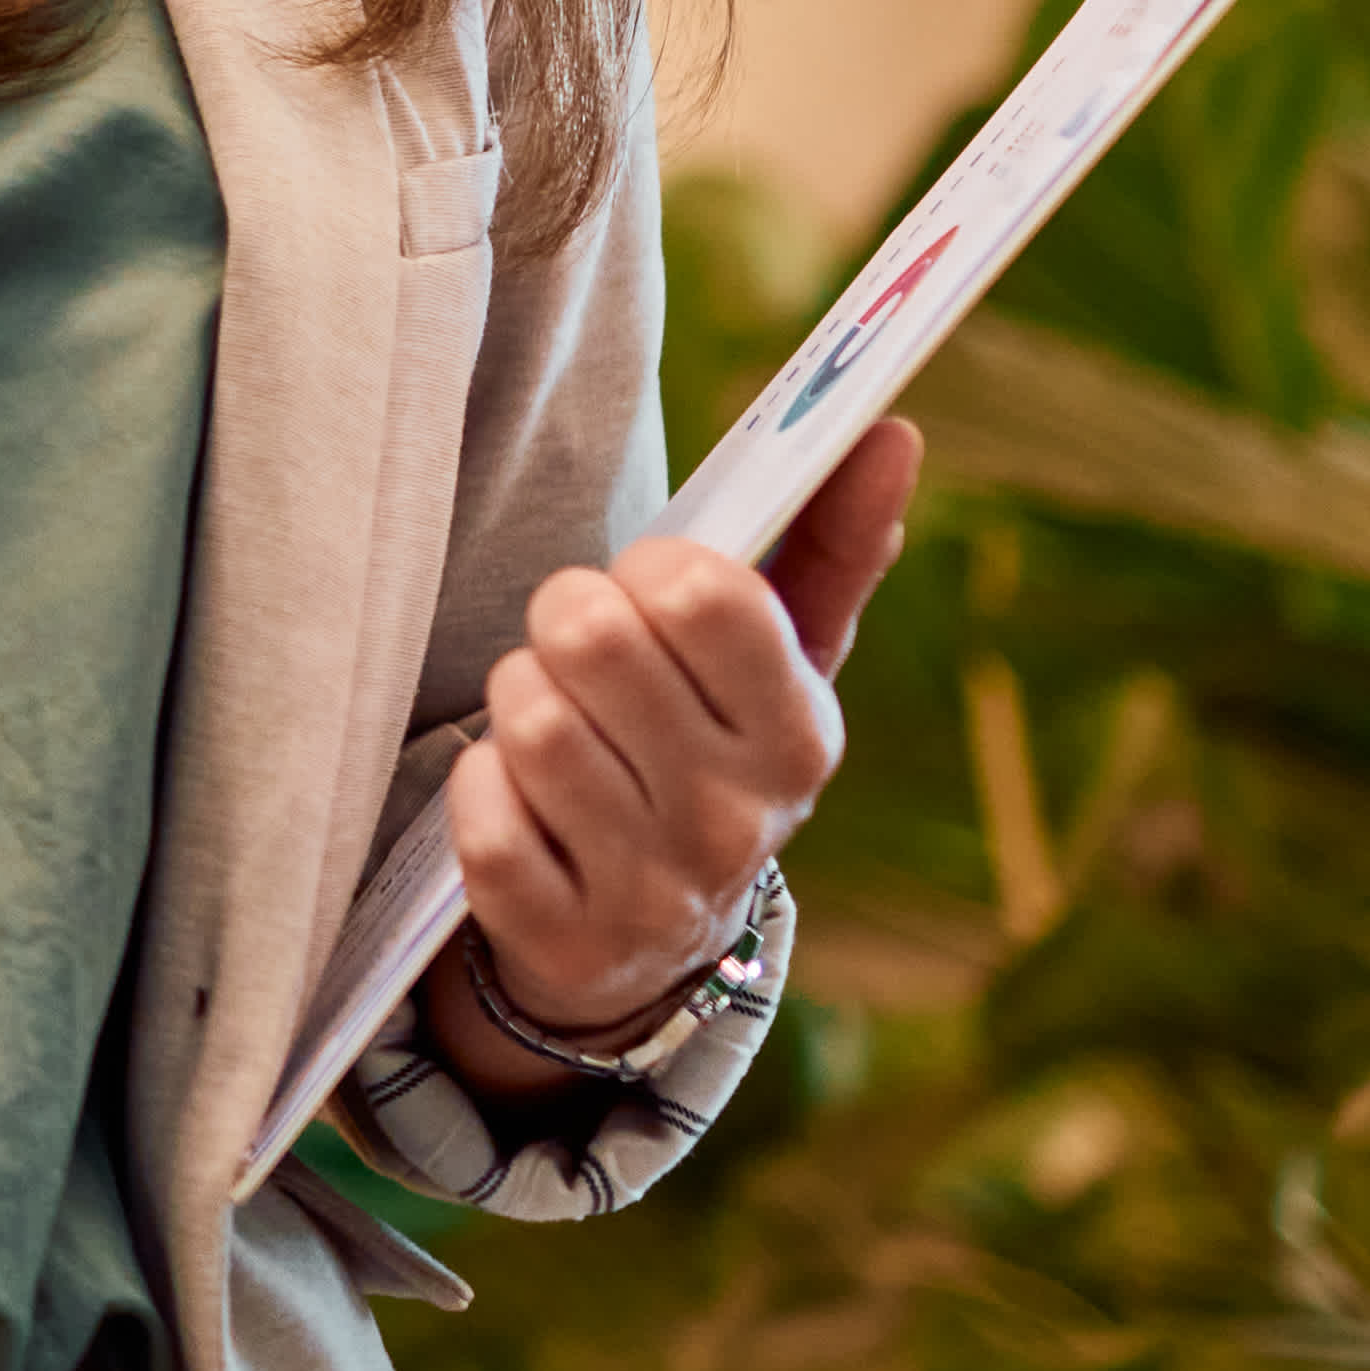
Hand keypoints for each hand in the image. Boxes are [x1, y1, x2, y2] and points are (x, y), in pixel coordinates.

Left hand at [428, 418, 917, 1078]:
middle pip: (590, 640)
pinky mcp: (561, 939)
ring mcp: (651, 892)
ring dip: (517, 698)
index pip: (702, 591)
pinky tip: (521, 801)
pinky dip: (478, 787)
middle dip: (564, 622)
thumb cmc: (708, 748)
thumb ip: (832, 541)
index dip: (647, 568)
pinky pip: (482, 813)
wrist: (647, 940)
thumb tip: (891, 430)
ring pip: (529, 719)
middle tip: (583, 654)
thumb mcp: (783, 662)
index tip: (649, 591)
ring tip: (554, 718)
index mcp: (800, 737)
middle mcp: (737, 824)